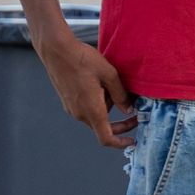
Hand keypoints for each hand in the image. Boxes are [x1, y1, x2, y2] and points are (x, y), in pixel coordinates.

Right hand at [35, 33, 136, 147]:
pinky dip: (99, 102)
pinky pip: (88, 108)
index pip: (106, 138)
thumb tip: (129, 110)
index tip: (133, 141)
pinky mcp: (68, 101)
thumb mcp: (110, 75)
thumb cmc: (84, 60)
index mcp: (92, 110)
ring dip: (109, 108)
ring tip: (114, 85)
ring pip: (96, 116)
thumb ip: (121, 95)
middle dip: (121, 123)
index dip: (121, 143)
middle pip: (103, 128)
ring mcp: (72, 108)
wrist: (58, 51)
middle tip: (136, 113)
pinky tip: (102, 84)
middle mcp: (80, 113)